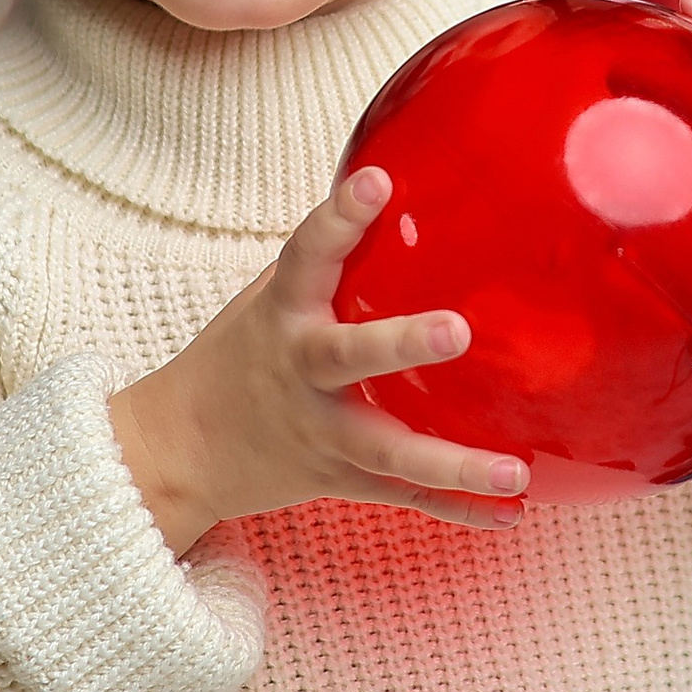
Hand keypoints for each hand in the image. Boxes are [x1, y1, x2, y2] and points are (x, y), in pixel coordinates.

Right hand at [109, 165, 528, 556]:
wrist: (177, 450)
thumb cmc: (242, 354)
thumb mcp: (269, 297)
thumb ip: (329, 257)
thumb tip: (405, 178)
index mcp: (282, 315)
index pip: (307, 255)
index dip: (338, 217)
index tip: (376, 181)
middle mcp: (299, 374)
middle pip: (346, 358)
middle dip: (400, 345)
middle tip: (457, 329)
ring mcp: (320, 433)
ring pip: (388, 451)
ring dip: (452, 462)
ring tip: (513, 469)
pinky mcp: (338, 478)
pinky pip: (403, 497)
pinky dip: (457, 510)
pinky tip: (513, 514)